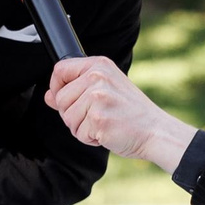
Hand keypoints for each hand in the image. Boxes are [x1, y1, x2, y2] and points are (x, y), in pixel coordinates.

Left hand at [46, 57, 193, 171]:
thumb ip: (76, 90)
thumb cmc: (132, 113)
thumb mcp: (105, 90)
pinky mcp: (98, 119)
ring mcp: (98, 97)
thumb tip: (48, 95)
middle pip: (60, 98)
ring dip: (81, 128)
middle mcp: (97, 77)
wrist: (156, 131)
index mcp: (99, 65)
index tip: (66, 99)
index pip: (60, 69)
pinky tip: (107, 132)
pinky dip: (90, 138)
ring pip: (67, 117)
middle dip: (72, 113)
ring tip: (103, 123)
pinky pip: (79, 133)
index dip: (57, 87)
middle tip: (96, 116)